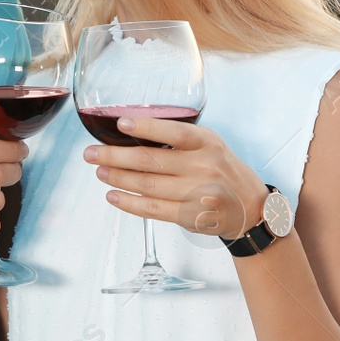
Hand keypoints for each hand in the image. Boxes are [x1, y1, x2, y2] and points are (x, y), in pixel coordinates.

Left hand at [83, 117, 267, 240]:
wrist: (250, 207)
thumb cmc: (222, 169)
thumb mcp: (210, 144)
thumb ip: (180, 139)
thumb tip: (131, 133)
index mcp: (208, 142)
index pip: (174, 133)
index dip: (146, 128)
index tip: (120, 123)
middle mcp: (204, 167)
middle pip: (151, 161)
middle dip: (114, 157)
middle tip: (90, 154)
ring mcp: (198, 194)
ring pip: (148, 186)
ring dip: (118, 179)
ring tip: (99, 172)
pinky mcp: (191, 216)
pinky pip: (153, 210)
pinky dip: (129, 203)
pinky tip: (113, 196)